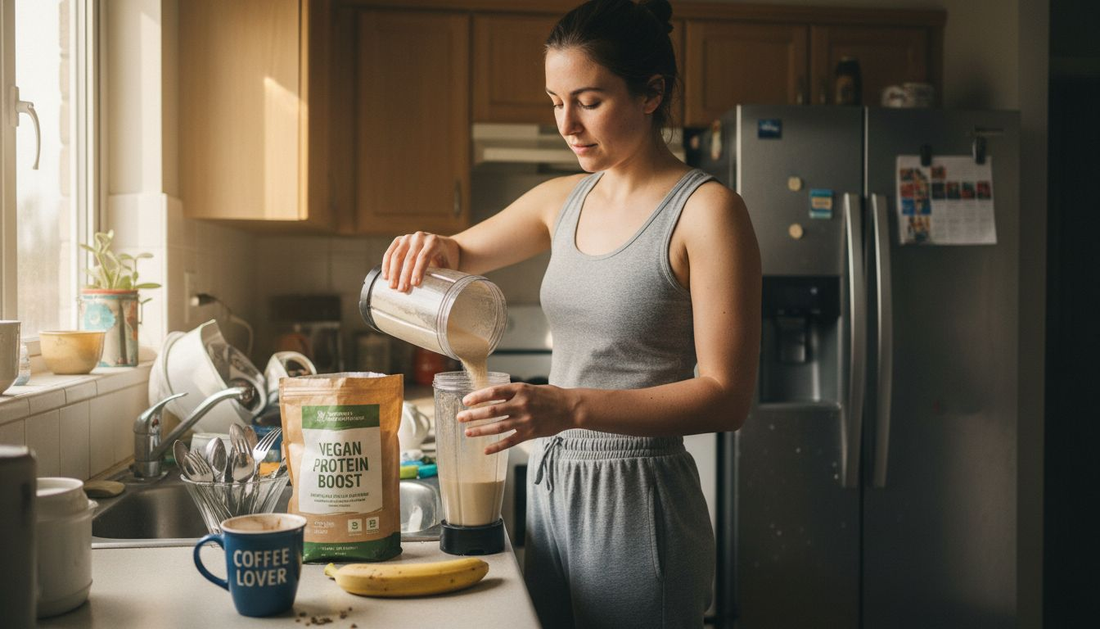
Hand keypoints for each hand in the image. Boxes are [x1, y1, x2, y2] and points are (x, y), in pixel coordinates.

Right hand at [381, 231, 459, 291]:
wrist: (444, 246)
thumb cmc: (446, 260)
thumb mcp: (449, 267)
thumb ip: (444, 277)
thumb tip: (439, 296)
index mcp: (434, 242)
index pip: (424, 256)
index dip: (419, 270)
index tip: (415, 284)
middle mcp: (420, 237)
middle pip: (410, 257)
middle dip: (405, 275)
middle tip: (402, 290)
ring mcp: (408, 237)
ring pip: (397, 255)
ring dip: (394, 272)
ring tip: (393, 287)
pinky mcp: (399, 240)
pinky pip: (390, 252)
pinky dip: (386, 265)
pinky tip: (386, 276)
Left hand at [456, 383, 577, 453]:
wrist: (570, 408)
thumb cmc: (550, 396)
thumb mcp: (530, 387)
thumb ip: (512, 392)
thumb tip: (491, 396)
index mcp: (520, 389)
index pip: (493, 392)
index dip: (478, 397)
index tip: (465, 401)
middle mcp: (521, 404)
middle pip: (492, 411)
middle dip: (473, 415)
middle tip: (460, 417)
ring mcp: (525, 420)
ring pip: (498, 427)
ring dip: (480, 430)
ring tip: (468, 432)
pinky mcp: (530, 433)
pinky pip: (510, 441)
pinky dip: (496, 446)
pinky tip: (485, 450)